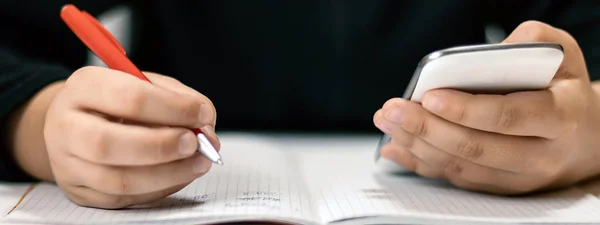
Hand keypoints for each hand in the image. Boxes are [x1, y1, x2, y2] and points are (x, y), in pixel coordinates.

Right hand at [43, 66, 218, 208]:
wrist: (75, 124)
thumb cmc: (117, 102)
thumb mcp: (146, 85)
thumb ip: (178, 99)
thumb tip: (205, 125)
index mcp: (84, 86)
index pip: (128, 97)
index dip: (172, 108)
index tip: (203, 114)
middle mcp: (66, 125)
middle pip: (108, 144)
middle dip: (162, 146)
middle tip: (195, 144)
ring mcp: (68, 164)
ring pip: (117, 180)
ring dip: (167, 174)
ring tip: (198, 163)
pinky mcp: (80, 192)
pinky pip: (123, 198)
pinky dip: (159, 189)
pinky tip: (179, 175)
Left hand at [373, 21, 599, 194]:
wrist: (585, 138)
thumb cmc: (564, 89)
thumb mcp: (562, 54)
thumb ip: (531, 41)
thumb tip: (486, 53)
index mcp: (558, 116)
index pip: (507, 117)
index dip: (466, 109)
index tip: (429, 97)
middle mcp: (540, 154)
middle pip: (475, 147)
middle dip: (426, 128)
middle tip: (393, 109)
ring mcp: (518, 177)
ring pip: (461, 166)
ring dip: (417, 145)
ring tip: (388, 122)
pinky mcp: (499, 187)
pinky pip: (456, 179)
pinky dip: (422, 163)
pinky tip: (397, 147)